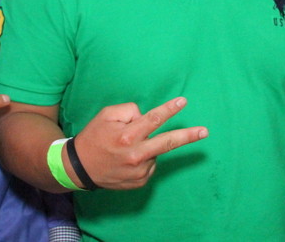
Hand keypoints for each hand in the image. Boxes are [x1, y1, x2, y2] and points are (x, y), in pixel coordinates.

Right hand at [73, 97, 207, 189]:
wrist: (79, 168)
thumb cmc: (94, 137)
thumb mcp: (106, 115)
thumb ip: (129, 111)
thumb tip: (146, 117)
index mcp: (127, 136)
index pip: (154, 119)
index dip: (170, 109)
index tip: (183, 102)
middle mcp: (136, 154)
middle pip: (168, 142)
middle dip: (188, 136)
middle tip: (204, 131)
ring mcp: (139, 170)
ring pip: (156, 152)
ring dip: (149, 146)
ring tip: (127, 148)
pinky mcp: (140, 181)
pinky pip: (150, 165)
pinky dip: (145, 159)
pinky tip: (129, 160)